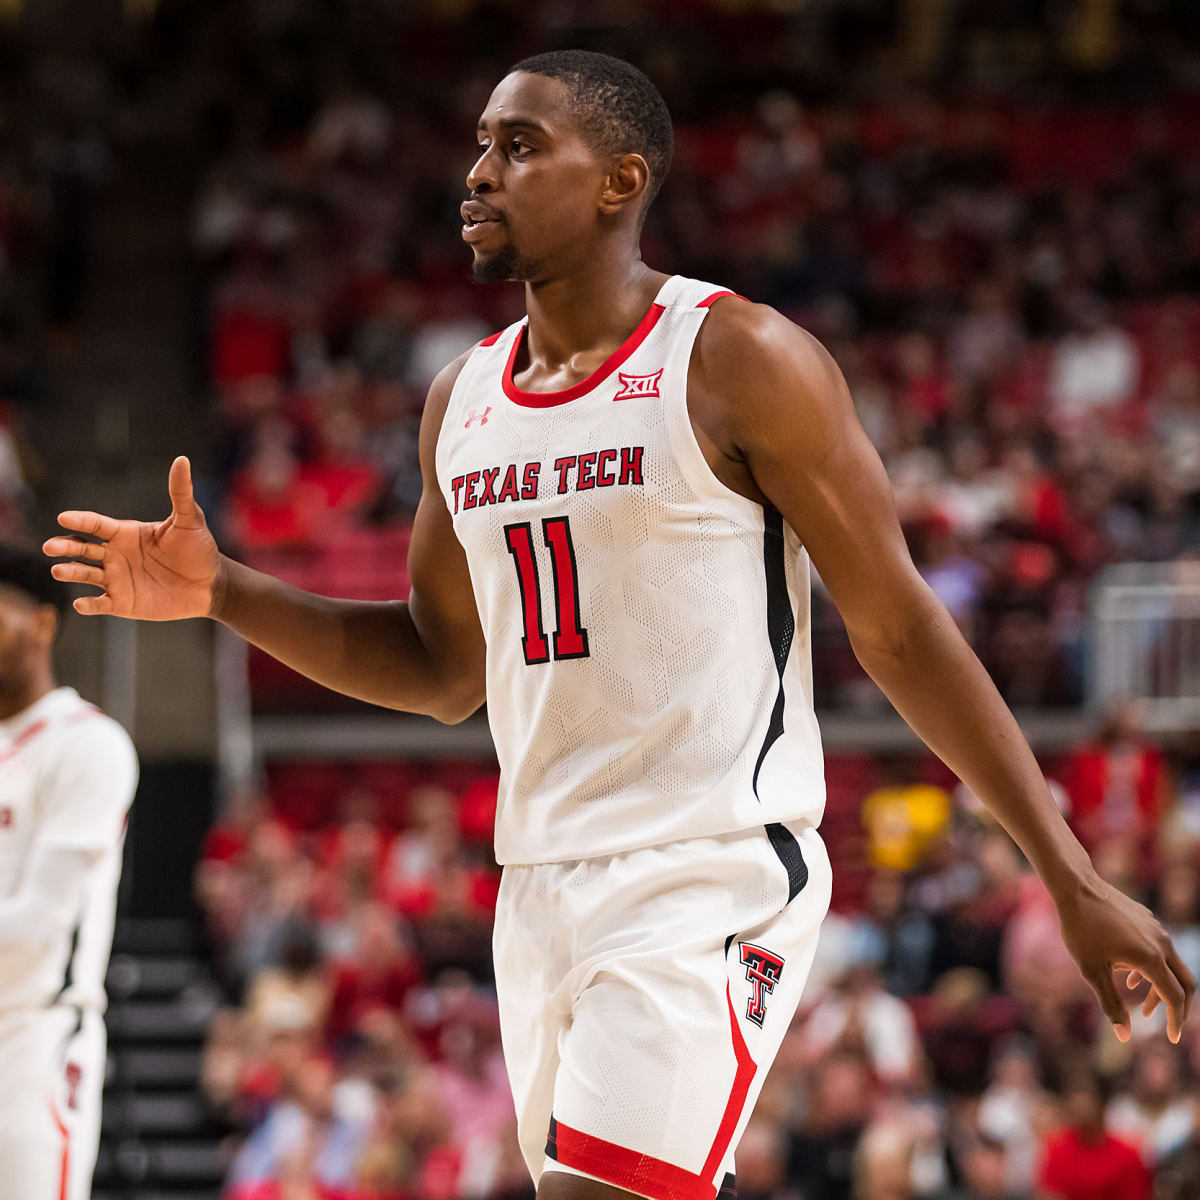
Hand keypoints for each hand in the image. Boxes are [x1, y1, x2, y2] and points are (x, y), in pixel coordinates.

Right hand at [43, 456, 222, 620]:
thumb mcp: (189, 520)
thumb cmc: (199, 550)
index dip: (80, 521)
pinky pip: (100, 604)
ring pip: (85, 575)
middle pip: (83, 549)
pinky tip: (80, 605)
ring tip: (58, 570)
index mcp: (126, 533)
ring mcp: (116, 579)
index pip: (96, 524)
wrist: (210, 585)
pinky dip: (89, 605)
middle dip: (65, 547)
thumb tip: (182, 460)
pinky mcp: (122, 602)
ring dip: (71, 573)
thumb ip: (180, 492)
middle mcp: (115, 554)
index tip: (64, 518)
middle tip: (50, 547)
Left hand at [1056, 871, 1193, 1042]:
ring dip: (1160, 988)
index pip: (1175, 997)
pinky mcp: (1148, 920)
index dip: (1175, 1020)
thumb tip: (1124, 1037)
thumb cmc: (1080, 929)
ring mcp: (1156, 929)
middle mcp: (1161, 943)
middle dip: (1177, 1006)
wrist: (1075, 887)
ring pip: (1170, 965)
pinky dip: (1152, 969)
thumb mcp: (1092, 971)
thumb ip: (1111, 1005)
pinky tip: (1130, 975)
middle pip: (1184, 982)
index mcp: (1151, 958)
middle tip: (1167, 1024)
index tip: (1172, 1038)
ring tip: (1143, 1007)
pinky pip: (1159, 950)